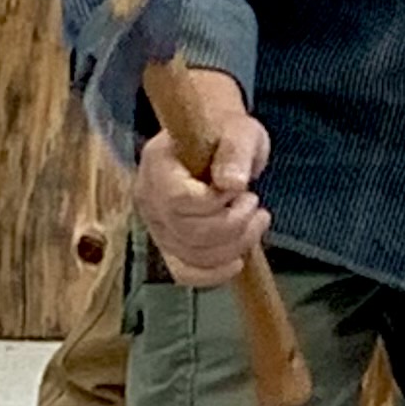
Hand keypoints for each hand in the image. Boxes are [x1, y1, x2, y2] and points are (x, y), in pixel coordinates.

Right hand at [135, 74, 269, 282]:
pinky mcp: (168, 243)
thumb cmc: (225, 134)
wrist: (213, 142)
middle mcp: (149, 198)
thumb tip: (233, 183)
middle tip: (254, 203)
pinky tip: (237, 262)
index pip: (179, 200)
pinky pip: (183, 271)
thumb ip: (236, 152)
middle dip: (233, 226)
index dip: (216, 202)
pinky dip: (212, 274)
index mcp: (157, 163)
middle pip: (187, 233)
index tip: (241, 187)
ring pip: (189, 255)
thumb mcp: (239, 131)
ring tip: (255, 221)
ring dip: (233, 246)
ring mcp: (156, 224)